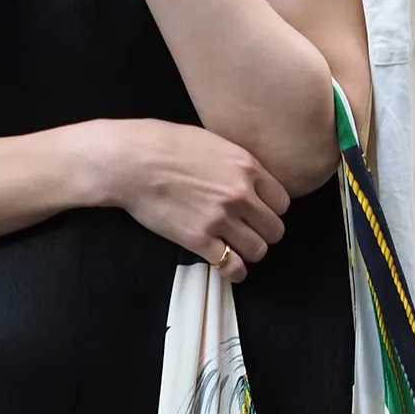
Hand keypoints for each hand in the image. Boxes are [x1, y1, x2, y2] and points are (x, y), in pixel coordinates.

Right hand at [103, 119, 289, 282]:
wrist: (132, 161)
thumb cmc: (167, 144)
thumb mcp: (214, 142)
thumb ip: (237, 164)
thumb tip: (249, 179)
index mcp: (247, 167)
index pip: (282, 202)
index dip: (272, 210)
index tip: (260, 213)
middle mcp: (239, 194)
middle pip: (275, 229)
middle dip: (264, 233)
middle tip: (250, 233)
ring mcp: (220, 218)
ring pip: (258, 250)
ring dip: (250, 252)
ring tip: (238, 249)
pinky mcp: (199, 239)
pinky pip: (232, 266)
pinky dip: (234, 271)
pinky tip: (230, 268)